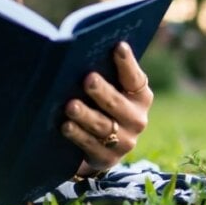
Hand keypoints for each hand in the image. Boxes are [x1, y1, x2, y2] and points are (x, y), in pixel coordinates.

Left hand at [61, 42, 151, 176]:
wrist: (97, 145)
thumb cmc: (98, 103)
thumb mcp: (107, 88)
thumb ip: (100, 71)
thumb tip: (77, 47)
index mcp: (139, 96)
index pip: (135, 78)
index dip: (127, 63)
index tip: (118, 46)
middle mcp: (137, 119)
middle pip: (118, 104)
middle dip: (103, 92)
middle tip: (88, 79)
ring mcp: (125, 141)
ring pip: (103, 126)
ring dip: (86, 115)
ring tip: (71, 105)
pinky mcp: (107, 158)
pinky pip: (90, 145)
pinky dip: (77, 135)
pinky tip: (66, 126)